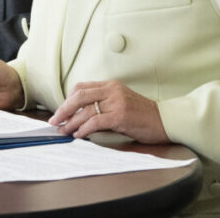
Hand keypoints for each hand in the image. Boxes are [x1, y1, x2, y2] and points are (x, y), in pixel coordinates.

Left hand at [49, 80, 168, 143]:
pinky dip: (84, 129)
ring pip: (85, 110)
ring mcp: (117, 102)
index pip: (81, 87)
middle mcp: (112, 91)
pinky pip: (96, 121)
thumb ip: (103, 103)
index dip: (67, 99)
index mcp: (110, 85)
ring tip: (64, 131)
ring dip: (71, 122)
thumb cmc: (142, 115)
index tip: (60, 111)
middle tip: (54, 121)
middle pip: (79, 96)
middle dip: (63, 109)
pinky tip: (79, 135)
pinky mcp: (121, 116)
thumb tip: (79, 114)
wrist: (165, 121)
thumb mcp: (120, 102)